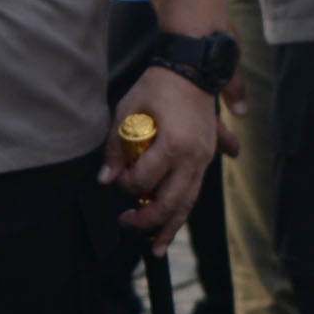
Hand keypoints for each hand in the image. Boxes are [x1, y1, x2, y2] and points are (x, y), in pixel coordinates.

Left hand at [101, 65, 226, 251]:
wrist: (193, 67)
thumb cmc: (158, 86)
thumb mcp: (128, 110)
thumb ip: (116, 147)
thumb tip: (105, 179)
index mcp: (174, 144)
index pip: (145, 180)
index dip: (127, 185)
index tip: (117, 181)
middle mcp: (194, 157)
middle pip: (171, 202)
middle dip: (148, 219)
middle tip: (127, 224)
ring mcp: (205, 158)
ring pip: (188, 202)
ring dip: (171, 226)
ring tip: (157, 247)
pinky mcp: (208, 157)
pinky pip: (195, 190)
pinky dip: (183, 208)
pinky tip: (172, 224)